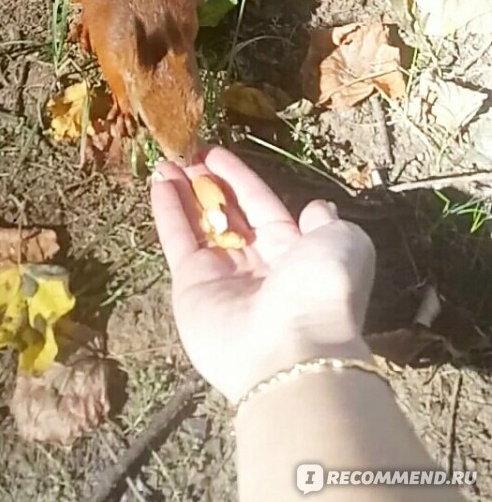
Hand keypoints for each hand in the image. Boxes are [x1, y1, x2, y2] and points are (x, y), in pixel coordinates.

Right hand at [151, 146, 375, 402]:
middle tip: (187, 153)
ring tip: (167, 161)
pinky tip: (158, 180)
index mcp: (293, 250)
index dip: (238, 178)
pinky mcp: (190, 287)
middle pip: (227, 213)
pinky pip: (178, 240)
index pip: (260, 204)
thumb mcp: (343, 242)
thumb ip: (325, 221)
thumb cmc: (322, 288)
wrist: (291, 348)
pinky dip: (168, 210)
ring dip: (183, 191)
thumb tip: (316, 208)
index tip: (215, 152)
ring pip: (198, 223)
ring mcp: (220, 276)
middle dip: (207, 183)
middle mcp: (256, 263)